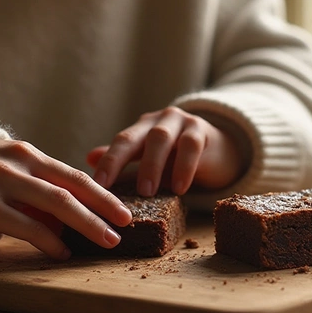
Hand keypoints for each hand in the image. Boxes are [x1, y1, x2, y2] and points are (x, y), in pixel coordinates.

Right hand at [0, 139, 131, 259]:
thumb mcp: (17, 173)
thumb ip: (46, 189)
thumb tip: (84, 217)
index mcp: (32, 155)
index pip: (76, 176)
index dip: (103, 195)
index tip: (125, 212)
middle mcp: (19, 164)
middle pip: (70, 189)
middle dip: (102, 210)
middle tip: (124, 228)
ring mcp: (0, 182)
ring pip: (53, 204)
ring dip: (84, 224)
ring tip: (105, 240)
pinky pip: (23, 225)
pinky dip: (48, 240)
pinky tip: (63, 251)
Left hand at [87, 106, 245, 195]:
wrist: (222, 149)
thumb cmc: (181, 157)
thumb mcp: (152, 159)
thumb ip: (125, 160)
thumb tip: (89, 159)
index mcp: (143, 128)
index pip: (121, 142)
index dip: (108, 162)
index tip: (96, 184)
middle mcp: (159, 120)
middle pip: (135, 138)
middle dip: (120, 162)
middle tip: (112, 190)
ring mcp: (181, 122)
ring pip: (161, 139)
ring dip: (152, 165)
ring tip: (147, 192)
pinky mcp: (203, 130)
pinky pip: (191, 146)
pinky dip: (184, 167)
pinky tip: (179, 188)